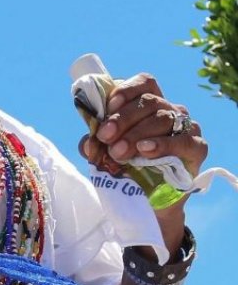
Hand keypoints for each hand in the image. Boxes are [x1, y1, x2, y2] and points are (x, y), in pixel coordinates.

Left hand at [78, 73, 206, 246]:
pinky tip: (145, 151)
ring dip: (136, 134)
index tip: (107, 108)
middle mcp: (170, 110)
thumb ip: (95, 143)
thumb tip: (87, 143)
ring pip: (163, 118)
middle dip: (123, 118)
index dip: (126, 90)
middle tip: (105, 138)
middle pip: (150, 101)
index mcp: (148, 104)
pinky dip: (163, 144)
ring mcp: (185, 127)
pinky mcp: (197, 148)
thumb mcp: (105, 153)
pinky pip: (184, 141)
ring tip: (119, 152)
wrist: (148, 200)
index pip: (144, 83)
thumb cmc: (127, 167)